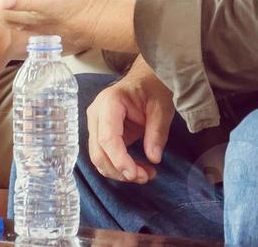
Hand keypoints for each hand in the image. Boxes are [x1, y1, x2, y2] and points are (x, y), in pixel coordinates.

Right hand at [86, 62, 173, 183]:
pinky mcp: (100, 133)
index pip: (107, 138)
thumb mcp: (161, 108)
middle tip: (145, 177)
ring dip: (119, 172)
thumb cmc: (152, 89)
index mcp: (110, 102)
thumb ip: (157, 132)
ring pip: (99, 158)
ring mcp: (95, 124)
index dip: (119, 159)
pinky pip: (104, 155)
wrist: (145, 79)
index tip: (135, 174)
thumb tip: (154, 158)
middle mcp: (96, 113)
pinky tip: (138, 169)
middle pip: (98, 152)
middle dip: (120, 170)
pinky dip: (119, 167)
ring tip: (146, 174)